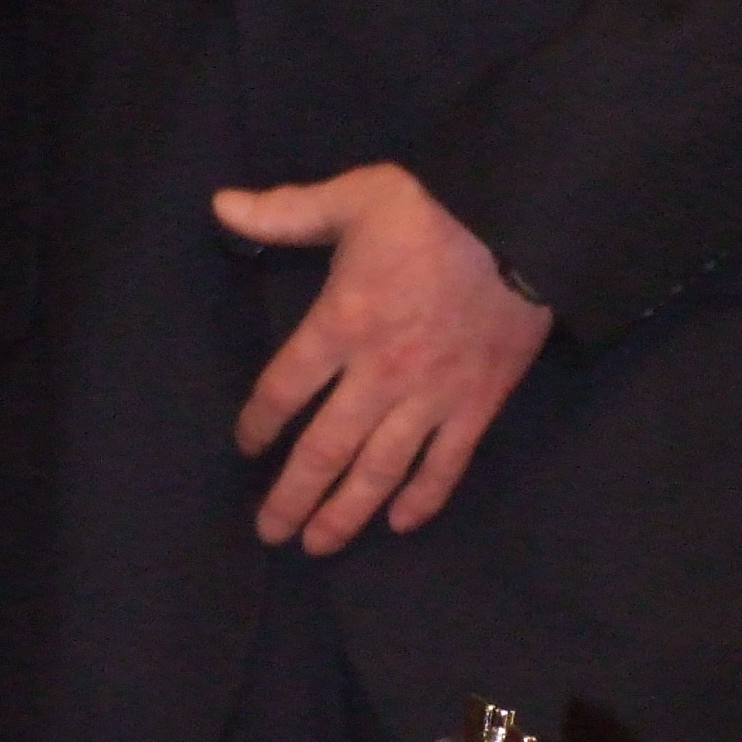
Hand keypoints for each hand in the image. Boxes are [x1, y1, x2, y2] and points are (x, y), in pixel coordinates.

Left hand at [213, 162, 551, 555]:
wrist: (520, 223)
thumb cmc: (431, 209)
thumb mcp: (352, 196)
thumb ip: (285, 211)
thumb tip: (220, 206)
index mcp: (342, 323)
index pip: (284, 388)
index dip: (259, 422)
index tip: (246, 444)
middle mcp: (379, 374)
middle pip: (325, 449)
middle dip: (293, 495)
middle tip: (270, 531)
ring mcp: (430, 397)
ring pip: (379, 471)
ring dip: (345, 513)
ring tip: (318, 544)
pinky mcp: (476, 406)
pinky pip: (445, 466)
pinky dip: (422, 500)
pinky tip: (400, 524)